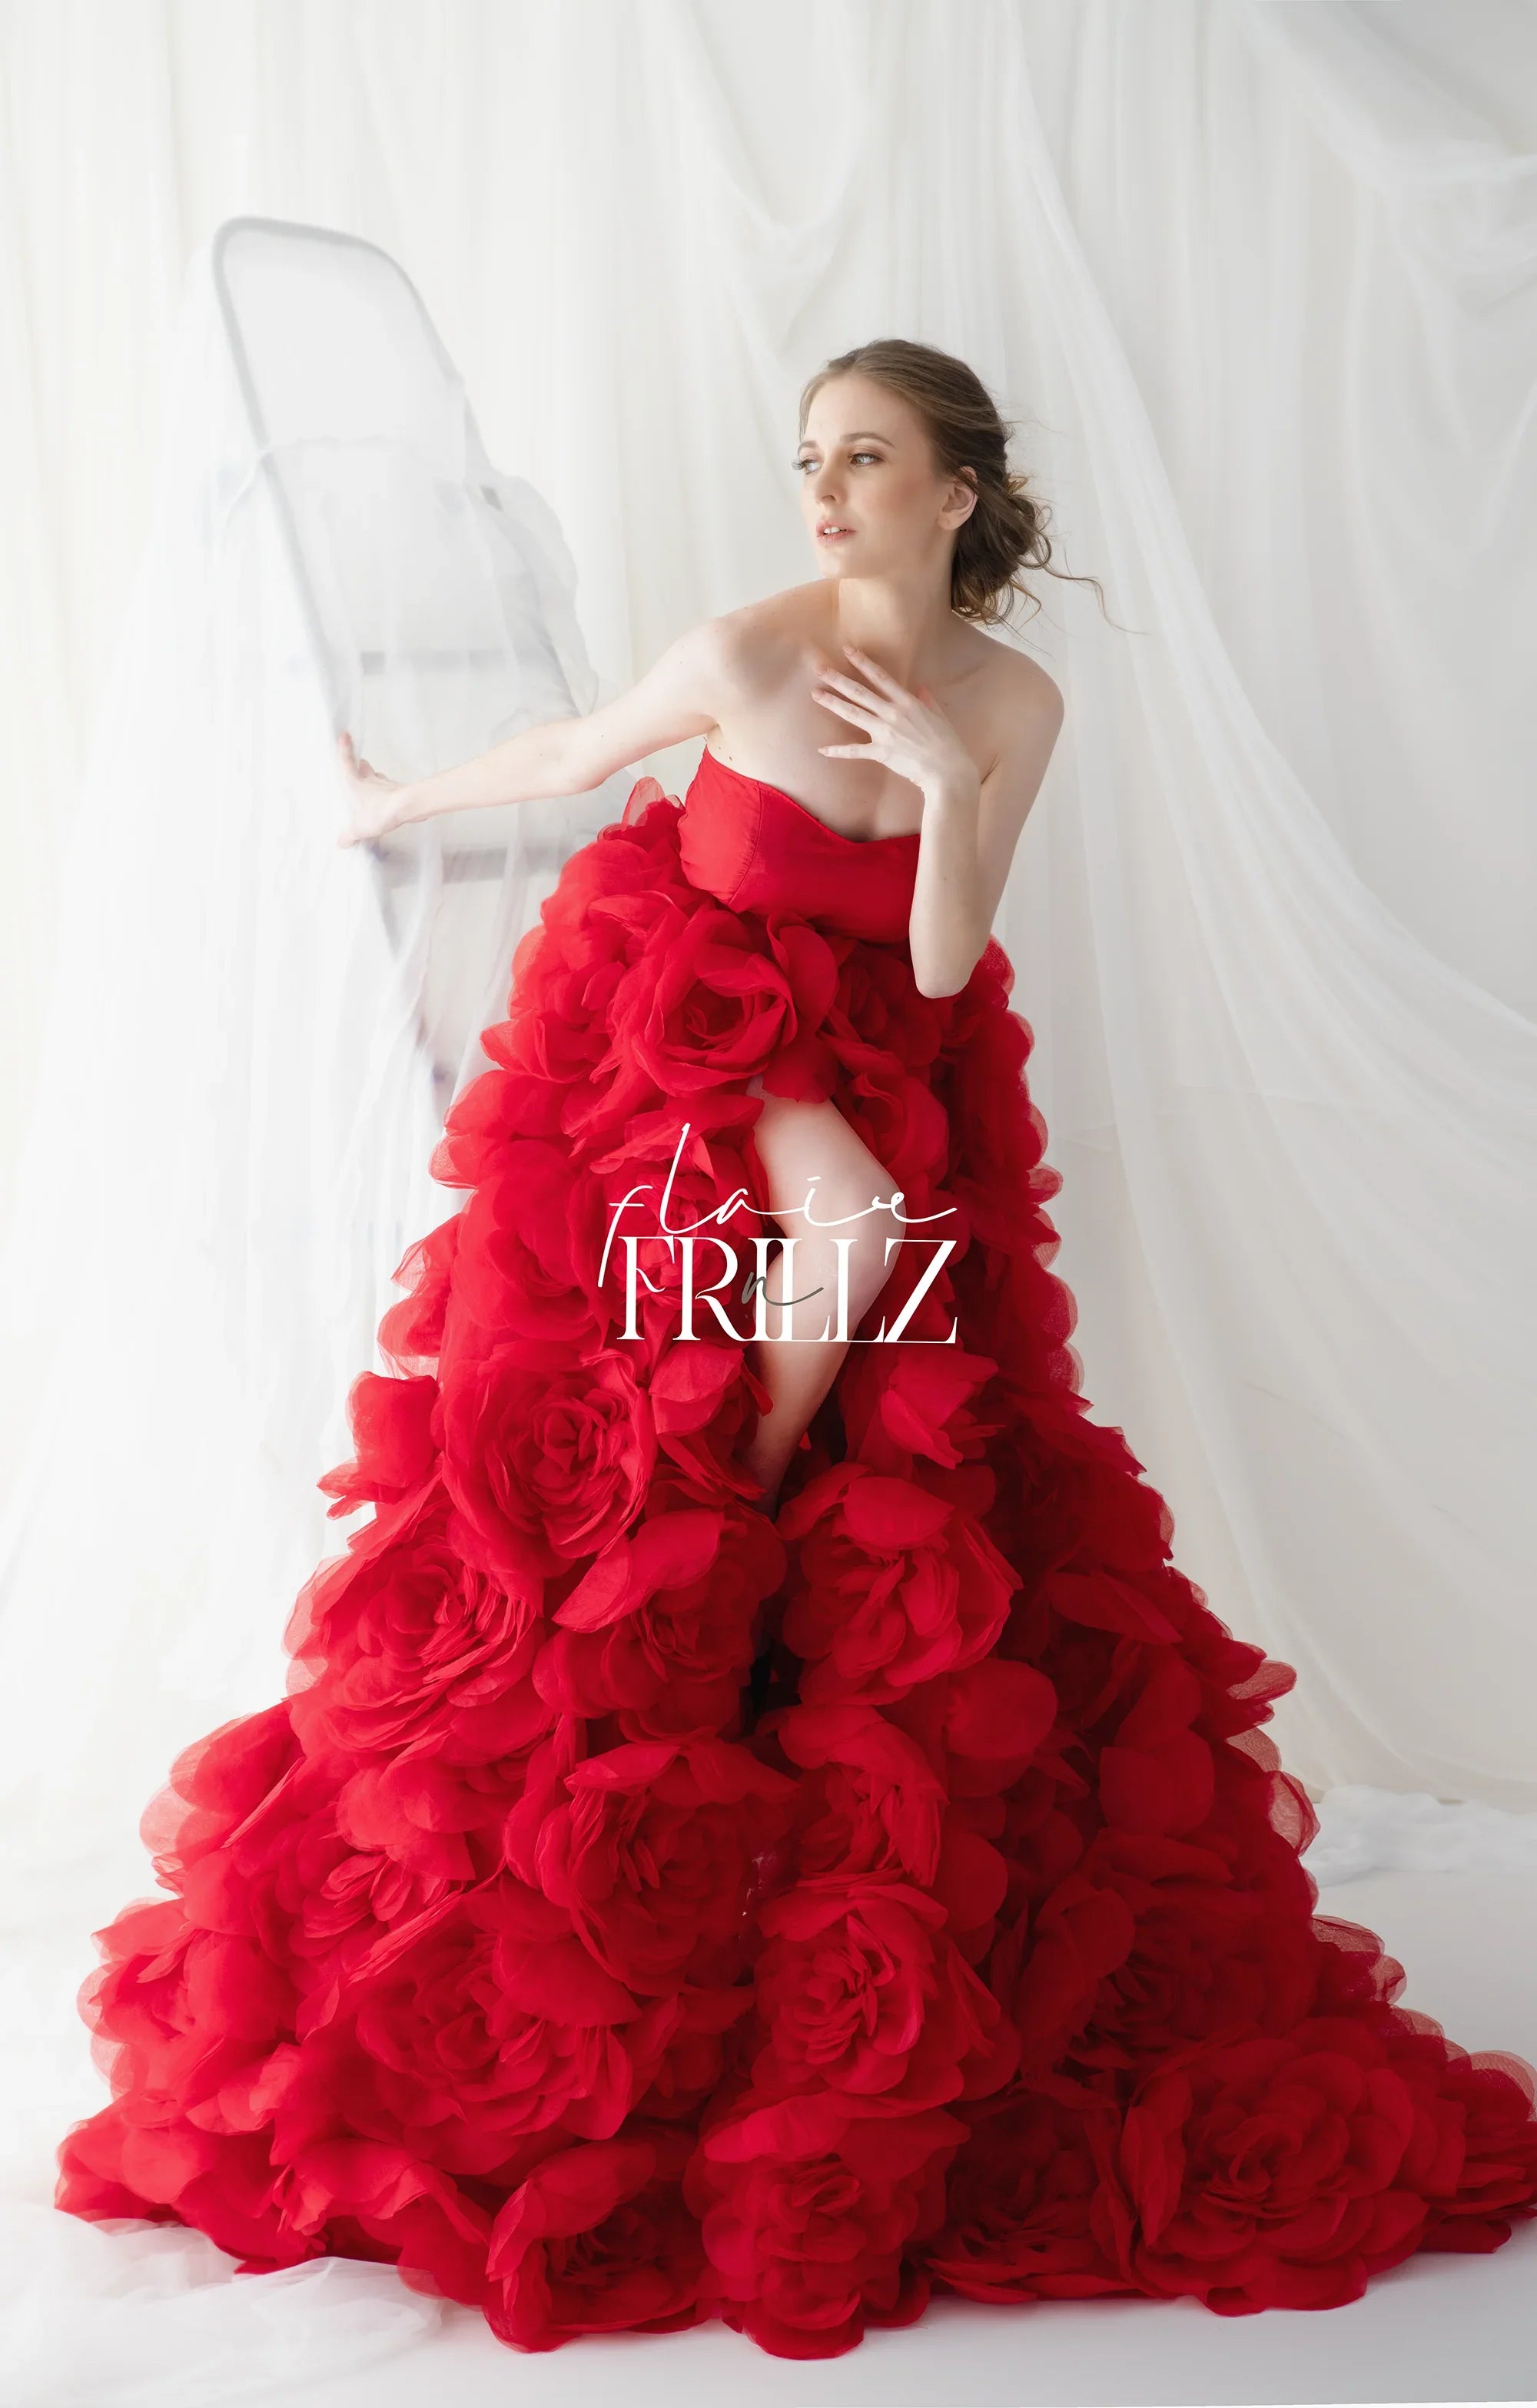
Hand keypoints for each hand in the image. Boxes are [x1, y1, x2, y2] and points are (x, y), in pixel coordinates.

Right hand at [334, 732, 411, 847]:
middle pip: (363, 767)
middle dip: (360, 766)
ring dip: (374, 780)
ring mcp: (385, 784)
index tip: (344, 735)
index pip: (346, 762)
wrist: (407, 807)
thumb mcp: (359, 827)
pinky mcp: (398, 792)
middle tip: (357, 767)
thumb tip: (341, 841)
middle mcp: (370, 780)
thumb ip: (349, 834)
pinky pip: (390, 790)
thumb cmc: (380, 811)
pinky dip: (387, 793)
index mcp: (355, 783)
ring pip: (377, 777)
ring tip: (371, 787)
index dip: (344, 749)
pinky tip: (387, 802)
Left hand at [810, 645, 978, 799]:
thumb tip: (921, 688)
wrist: (947, 770)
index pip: (880, 677)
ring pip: (853, 714)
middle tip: (819, 669)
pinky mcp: (881, 752)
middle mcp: (893, 713)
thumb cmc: (948, 744)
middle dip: (838, 679)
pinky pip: (855, 751)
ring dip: (833, 703)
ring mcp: (885, 732)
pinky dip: (838, 751)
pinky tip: (822, 749)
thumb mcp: (940, 716)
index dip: (863, 662)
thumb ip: (928, 701)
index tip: (848, 650)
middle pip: (860, 692)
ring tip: (816, 694)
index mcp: (907, 702)